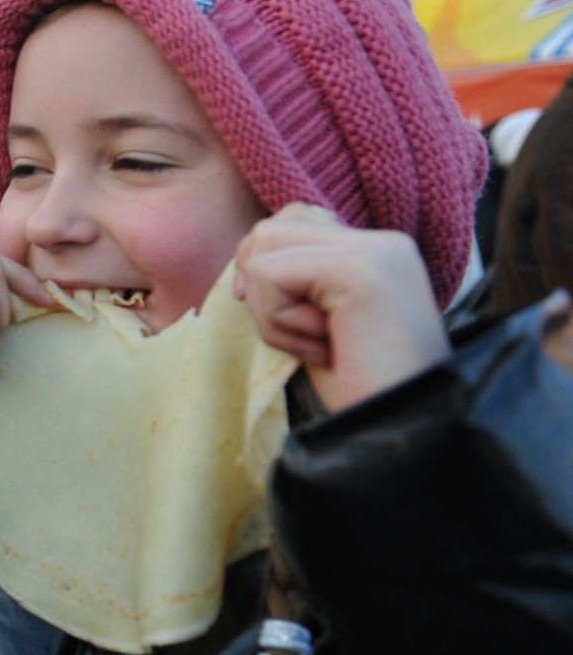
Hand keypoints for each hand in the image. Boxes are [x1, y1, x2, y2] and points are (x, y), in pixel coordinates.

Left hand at [233, 204, 448, 412]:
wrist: (408, 433)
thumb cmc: (362, 390)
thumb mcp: (322, 325)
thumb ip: (298, 282)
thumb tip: (247, 260)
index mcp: (379, 251)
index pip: (293, 221)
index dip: (265, 269)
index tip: (280, 319)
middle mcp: (383, 242)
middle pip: (270, 229)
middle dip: (262, 290)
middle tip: (308, 337)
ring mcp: (375, 251)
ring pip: (264, 248)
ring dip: (270, 310)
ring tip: (319, 343)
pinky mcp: (358, 269)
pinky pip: (269, 274)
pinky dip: (276, 321)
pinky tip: (324, 348)